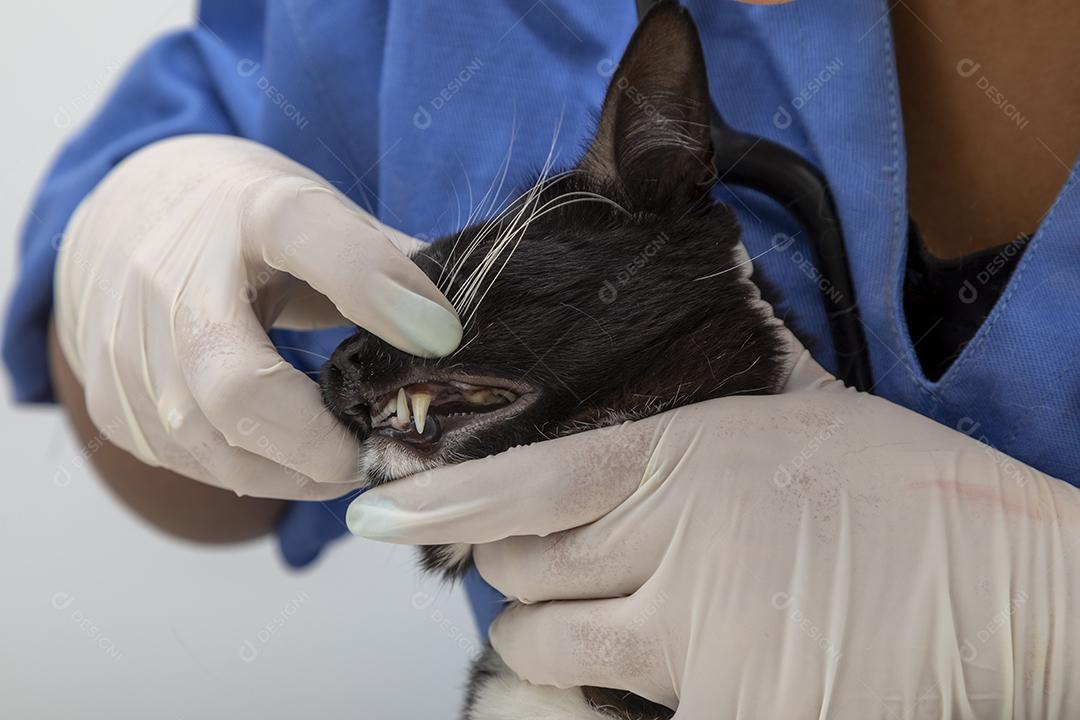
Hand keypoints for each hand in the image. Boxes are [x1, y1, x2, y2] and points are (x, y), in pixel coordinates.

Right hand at [54, 135, 460, 498]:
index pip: (307, 234)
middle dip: (320, 443)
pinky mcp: (109, 399)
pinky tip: (288, 460)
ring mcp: (129, 345)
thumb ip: (384, 262)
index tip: (442, 335)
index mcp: (248, 209)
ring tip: (344, 464)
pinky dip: (250, 471)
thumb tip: (466, 325)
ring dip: (292, 473)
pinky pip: (190, 462)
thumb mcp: (314, 212)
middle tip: (378, 456)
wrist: (122, 220)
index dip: (375, 284)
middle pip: (237, 386)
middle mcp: (172, 274)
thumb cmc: (242, 221)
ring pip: (211, 445)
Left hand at [347, 351, 1079, 716]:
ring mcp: (696, 643)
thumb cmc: (919, 496)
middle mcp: (676, 547)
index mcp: (686, 459)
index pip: (530, 482)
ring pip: (548, 651)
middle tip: (552, 569)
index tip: (383, 513)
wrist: (1013, 587)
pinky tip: (676, 679)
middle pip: (523, 575)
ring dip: (551, 642)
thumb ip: (732, 374)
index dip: (444, 500)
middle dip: (518, 574)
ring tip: (606, 628)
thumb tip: (703, 302)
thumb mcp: (809, 412)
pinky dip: (623, 705)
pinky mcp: (728, 718)